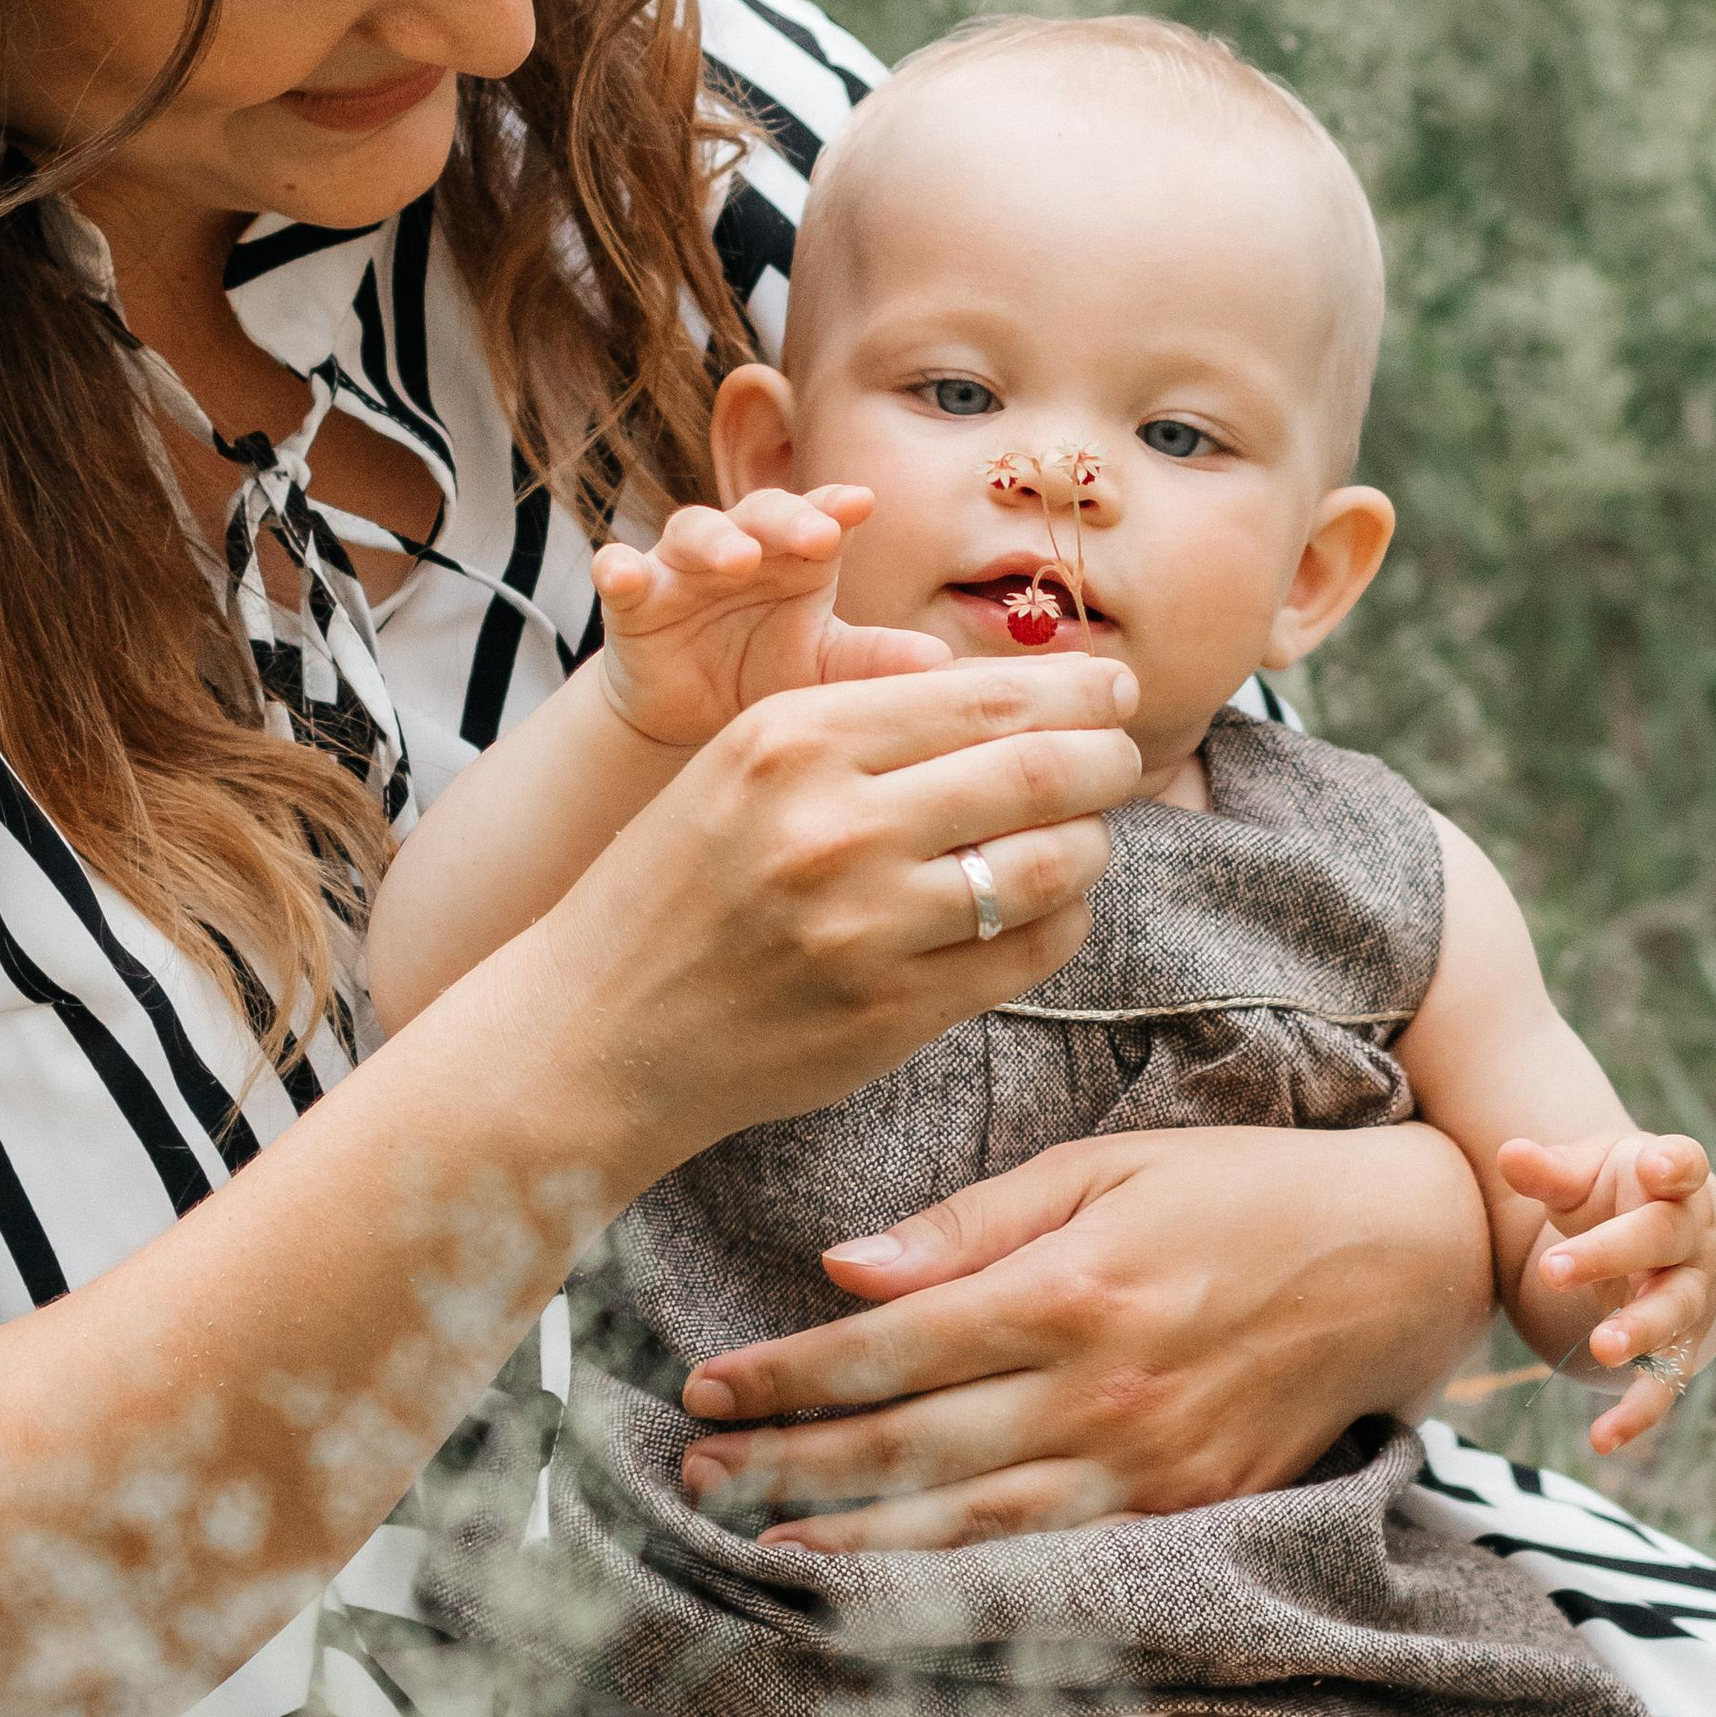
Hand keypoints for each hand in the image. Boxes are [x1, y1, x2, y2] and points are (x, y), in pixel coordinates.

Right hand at [532, 655, 1143, 1172]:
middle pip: (1039, 770)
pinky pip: (1028, 950)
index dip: (1075, 689)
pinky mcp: (891, 1011)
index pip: (983, 695)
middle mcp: (832, 825)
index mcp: (793, 739)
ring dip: (1091, 843)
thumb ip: (867, 727)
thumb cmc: (679, 885)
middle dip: (1106, 758)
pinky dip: (1060, 921)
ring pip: (1051, 863)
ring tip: (1085, 835)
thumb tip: (1024, 698)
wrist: (593, 1029)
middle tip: (1122, 756)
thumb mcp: (745, 765)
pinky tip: (1044, 909)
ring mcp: (865, 926)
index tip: (1114, 687)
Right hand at [590, 486, 943, 752]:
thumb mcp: (825, 669)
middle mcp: (742, 544)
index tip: (863, 504)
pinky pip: (619, 571)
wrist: (690, 714)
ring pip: (694, 531)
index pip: (819, 515)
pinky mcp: (632, 597)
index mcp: (796, 555)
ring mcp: (683, 566)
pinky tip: (620, 573)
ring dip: (714, 540)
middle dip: (787, 518)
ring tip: (736, 558)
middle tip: (817, 534)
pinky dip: (617, 568)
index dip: (836, 506)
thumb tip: (946, 666)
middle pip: (761, 511)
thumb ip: (877, 661)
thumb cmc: (768, 673)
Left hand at [665, 1122, 1494, 1544]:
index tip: (704, 1389)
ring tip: (761, 1553)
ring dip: (855, 1548)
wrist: (1399, 1258)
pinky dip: (965, 1588)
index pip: (889, 1349)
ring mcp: (1147, 1471)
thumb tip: (846, 1271)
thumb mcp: (1104, 1168)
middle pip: (909, 1450)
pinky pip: (1055, 1567)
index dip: (786, 1375)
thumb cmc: (1237, 1190)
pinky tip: (895, 1596)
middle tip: (694, 1479)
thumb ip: (970, 1227)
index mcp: (1070, 1290)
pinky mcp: (1187, 1519)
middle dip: (790, 1469)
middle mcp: (1101, 1394)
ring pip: (971, 1531)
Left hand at [1499, 1128, 1715, 1451]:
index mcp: (1674, 1181)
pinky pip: (1665, 1381)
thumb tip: (1508, 1154)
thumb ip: (1548, 1171)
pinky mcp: (1681, 1343)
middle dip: (1609, 1255)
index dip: (1675, 1165)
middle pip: (1661, 1241)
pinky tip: (1603, 1439)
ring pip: (1673, 1312)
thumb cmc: (1611, 1193)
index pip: (1685, 1163)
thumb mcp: (1582, 1174)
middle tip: (1553, 1270)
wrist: (1654, 1232)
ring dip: (1638, 1332)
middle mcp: (1694, 1236)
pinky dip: (1638, 1412)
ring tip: (1600, 1350)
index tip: (1659, 1168)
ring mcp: (1693, 1292)